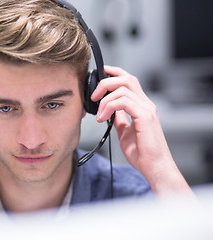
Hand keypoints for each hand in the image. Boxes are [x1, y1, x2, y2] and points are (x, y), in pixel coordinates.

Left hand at [91, 66, 192, 194]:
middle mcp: (146, 104)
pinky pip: (123, 101)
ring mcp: (147, 109)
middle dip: (106, 81)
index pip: (129, 80)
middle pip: (126, 78)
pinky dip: (109, 107)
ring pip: (123, 88)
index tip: (99, 75)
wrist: (154, 167)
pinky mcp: (145, 116)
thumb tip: (109, 111)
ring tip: (98, 114)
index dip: (114, 73)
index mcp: (141, 106)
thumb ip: (118, 119)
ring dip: (105, 98)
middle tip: (93, 96)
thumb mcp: (124, 132)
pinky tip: (103, 118)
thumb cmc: (142, 153)